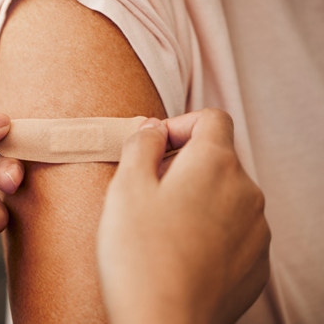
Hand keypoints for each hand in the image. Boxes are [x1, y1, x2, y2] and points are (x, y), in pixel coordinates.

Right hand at [97, 109, 269, 323]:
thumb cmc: (138, 255)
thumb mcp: (125, 187)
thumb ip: (141, 144)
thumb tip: (152, 128)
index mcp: (215, 164)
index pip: (211, 119)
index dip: (179, 125)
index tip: (153, 149)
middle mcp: (246, 192)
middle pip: (218, 158)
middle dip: (182, 165)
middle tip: (146, 192)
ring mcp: (256, 231)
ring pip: (226, 196)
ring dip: (197, 199)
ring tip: (161, 228)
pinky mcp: (256, 264)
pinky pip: (234, 232)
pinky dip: (210, 231)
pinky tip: (180, 253)